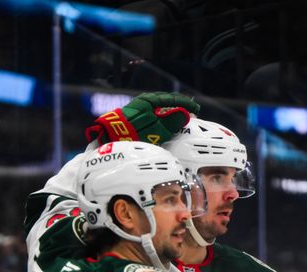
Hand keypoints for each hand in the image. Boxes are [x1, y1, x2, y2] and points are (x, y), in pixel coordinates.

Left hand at [85, 91, 199, 144]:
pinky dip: (162, 117)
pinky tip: (164, 123)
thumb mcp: (157, 128)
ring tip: (179, 120)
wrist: (110, 136)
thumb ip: (173, 121)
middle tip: (190, 114)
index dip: (186, 104)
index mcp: (151, 100)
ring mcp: (138, 107)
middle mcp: (144, 101)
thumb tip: (186, 114)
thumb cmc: (134, 132)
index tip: (196, 110)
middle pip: (166, 102)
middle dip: (179, 108)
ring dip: (170, 113)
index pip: (173, 99)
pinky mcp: (134, 115)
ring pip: (159, 108)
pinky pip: (153, 113)